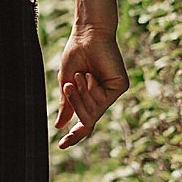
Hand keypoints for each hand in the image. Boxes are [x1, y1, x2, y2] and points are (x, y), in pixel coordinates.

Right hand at [54, 27, 127, 148]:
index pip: (85, 123)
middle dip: (75, 105)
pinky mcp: (121, 87)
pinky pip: (102, 101)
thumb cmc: (76, 54)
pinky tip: (91, 75)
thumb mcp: (66, 82)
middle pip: (88, 119)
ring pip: (94, 112)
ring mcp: (113, 93)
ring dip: (81, 96)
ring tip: (79, 76)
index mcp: (90, 97)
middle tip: (68, 86)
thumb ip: (67, 105)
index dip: (74, 136)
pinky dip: (91, 90)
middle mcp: (103, 98)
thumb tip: (60, 126)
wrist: (86, 34)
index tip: (62, 146)